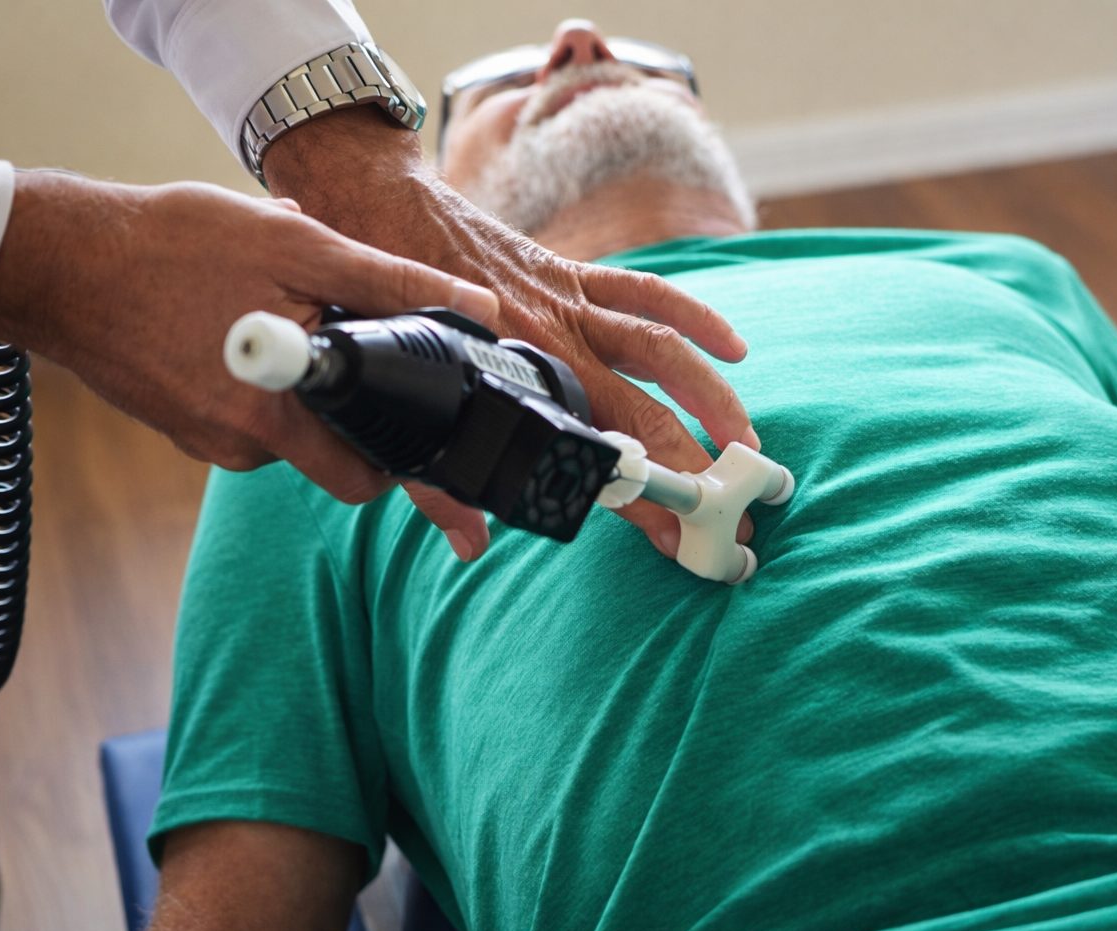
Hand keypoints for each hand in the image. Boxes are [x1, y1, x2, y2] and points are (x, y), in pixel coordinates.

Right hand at [0, 171, 497, 504]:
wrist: (57, 261)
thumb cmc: (172, 247)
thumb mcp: (299, 246)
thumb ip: (392, 285)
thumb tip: (478, 308)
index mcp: (276, 419)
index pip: (367, 476)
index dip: (406, 455)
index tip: (426, 426)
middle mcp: (240, 447)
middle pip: (333, 448)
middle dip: (353, 402)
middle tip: (349, 342)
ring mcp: (206, 440)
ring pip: (291, 424)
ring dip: (306, 377)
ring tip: (285, 307)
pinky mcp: (181, 426)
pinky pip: (249, 410)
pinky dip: (265, 374)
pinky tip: (244, 315)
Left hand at [262, 107, 756, 560]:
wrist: (369, 200)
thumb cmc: (376, 304)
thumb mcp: (398, 398)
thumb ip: (434, 476)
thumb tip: (471, 543)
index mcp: (511, 380)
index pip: (594, 454)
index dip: (641, 501)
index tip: (677, 539)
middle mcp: (550, 342)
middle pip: (642, 414)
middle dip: (692, 467)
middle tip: (731, 511)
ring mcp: (566, 302)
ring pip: (660, 353)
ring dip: (710, 398)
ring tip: (746, 443)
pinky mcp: (570, 272)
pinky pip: (644, 293)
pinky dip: (692, 317)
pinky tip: (734, 347)